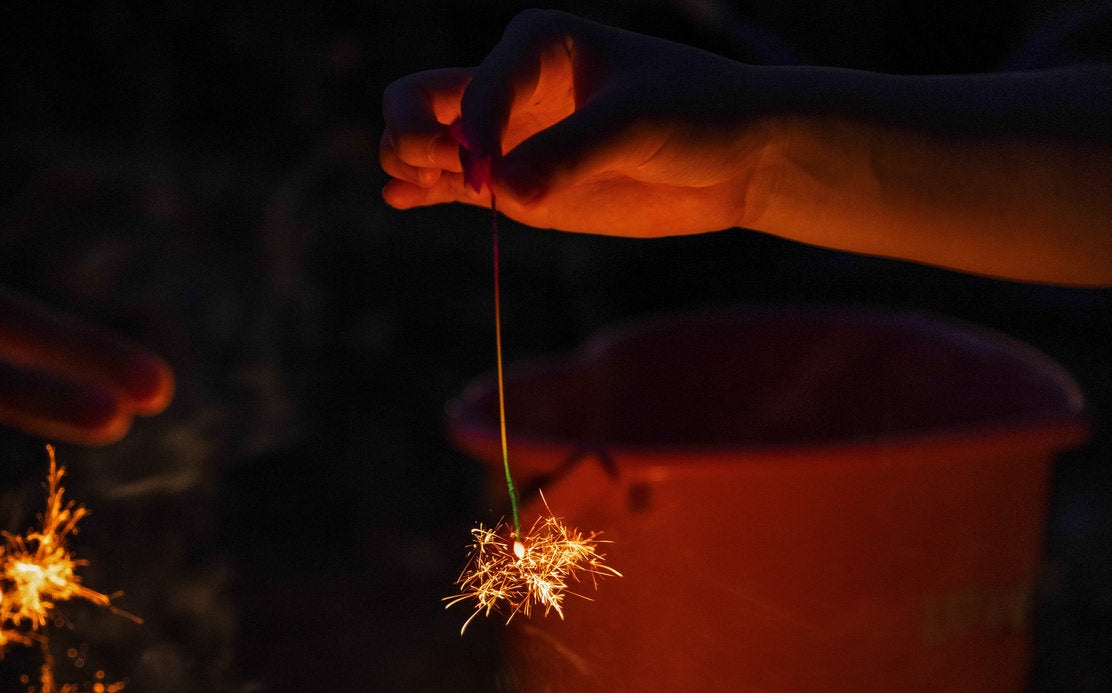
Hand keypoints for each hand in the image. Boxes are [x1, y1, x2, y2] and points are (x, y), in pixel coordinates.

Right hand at [380, 9, 772, 237]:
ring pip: (427, 142)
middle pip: (421, 98)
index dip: (474, 134)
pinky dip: (423, 190)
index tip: (497, 178)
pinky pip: (452, 185)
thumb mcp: (638, 123)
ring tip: (423, 186)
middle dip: (413, 134)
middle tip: (445, 170)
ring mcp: (510, 139)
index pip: (475, 87)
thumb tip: (502, 191)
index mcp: (538, 45)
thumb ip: (568, 153)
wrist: (736, 157)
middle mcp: (513, 87)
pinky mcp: (517, 185)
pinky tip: (404, 199)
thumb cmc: (697, 114)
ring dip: (411, 163)